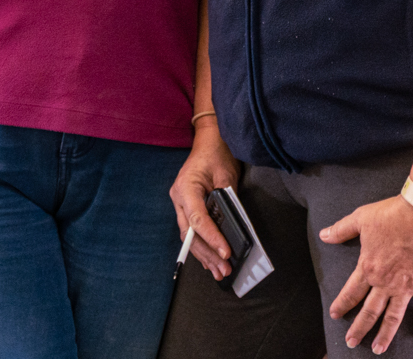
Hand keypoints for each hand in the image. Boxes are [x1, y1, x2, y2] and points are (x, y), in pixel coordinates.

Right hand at [169, 122, 239, 278]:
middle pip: (190, 234)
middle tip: (224, 268)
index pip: (198, 219)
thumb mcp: (226, 174)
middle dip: (208, 254)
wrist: (209, 140)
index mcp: (185, 188)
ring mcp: (180, 204)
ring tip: (219, 272)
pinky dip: (202, 248)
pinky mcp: (187, 208)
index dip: (212, 238)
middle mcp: (178, 199)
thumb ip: (227, 199)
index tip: (225, 252)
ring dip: (204, 256)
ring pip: (190, 237)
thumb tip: (234, 226)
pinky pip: (192, 232)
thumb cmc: (217, 153)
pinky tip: (210, 263)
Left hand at [320, 196, 412, 352]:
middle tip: (351, 342)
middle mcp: (385, 282)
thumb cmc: (392, 214)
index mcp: (368, 267)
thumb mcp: (361, 218)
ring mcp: (406, 286)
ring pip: (393, 317)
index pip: (351, 292)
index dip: (342, 304)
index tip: (335, 315)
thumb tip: (324, 235)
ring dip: (385, 334)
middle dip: (359, 328)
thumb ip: (341, 230)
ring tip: (378, 349)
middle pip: (370, 311)